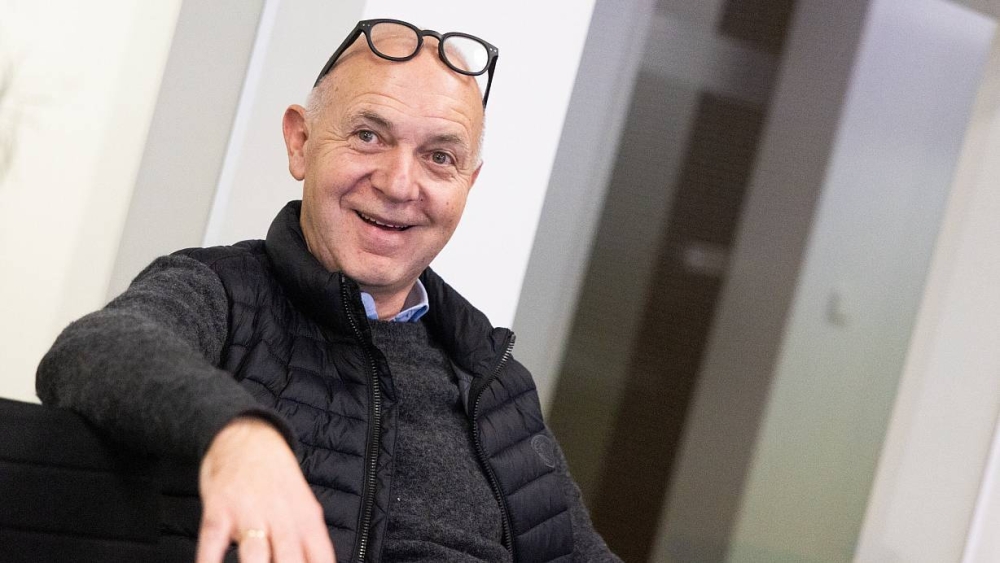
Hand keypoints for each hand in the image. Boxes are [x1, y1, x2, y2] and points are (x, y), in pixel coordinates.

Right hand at [195, 417, 334, 562]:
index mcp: (307, 517)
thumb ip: (309, 540)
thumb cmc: (276, 476)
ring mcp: (248, 513)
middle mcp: (281, 516)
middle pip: (290, 560)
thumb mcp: (303, 502)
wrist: (245, 434)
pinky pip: (212, 544)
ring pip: (255, 555)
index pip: (320, 558)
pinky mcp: (218, 510)